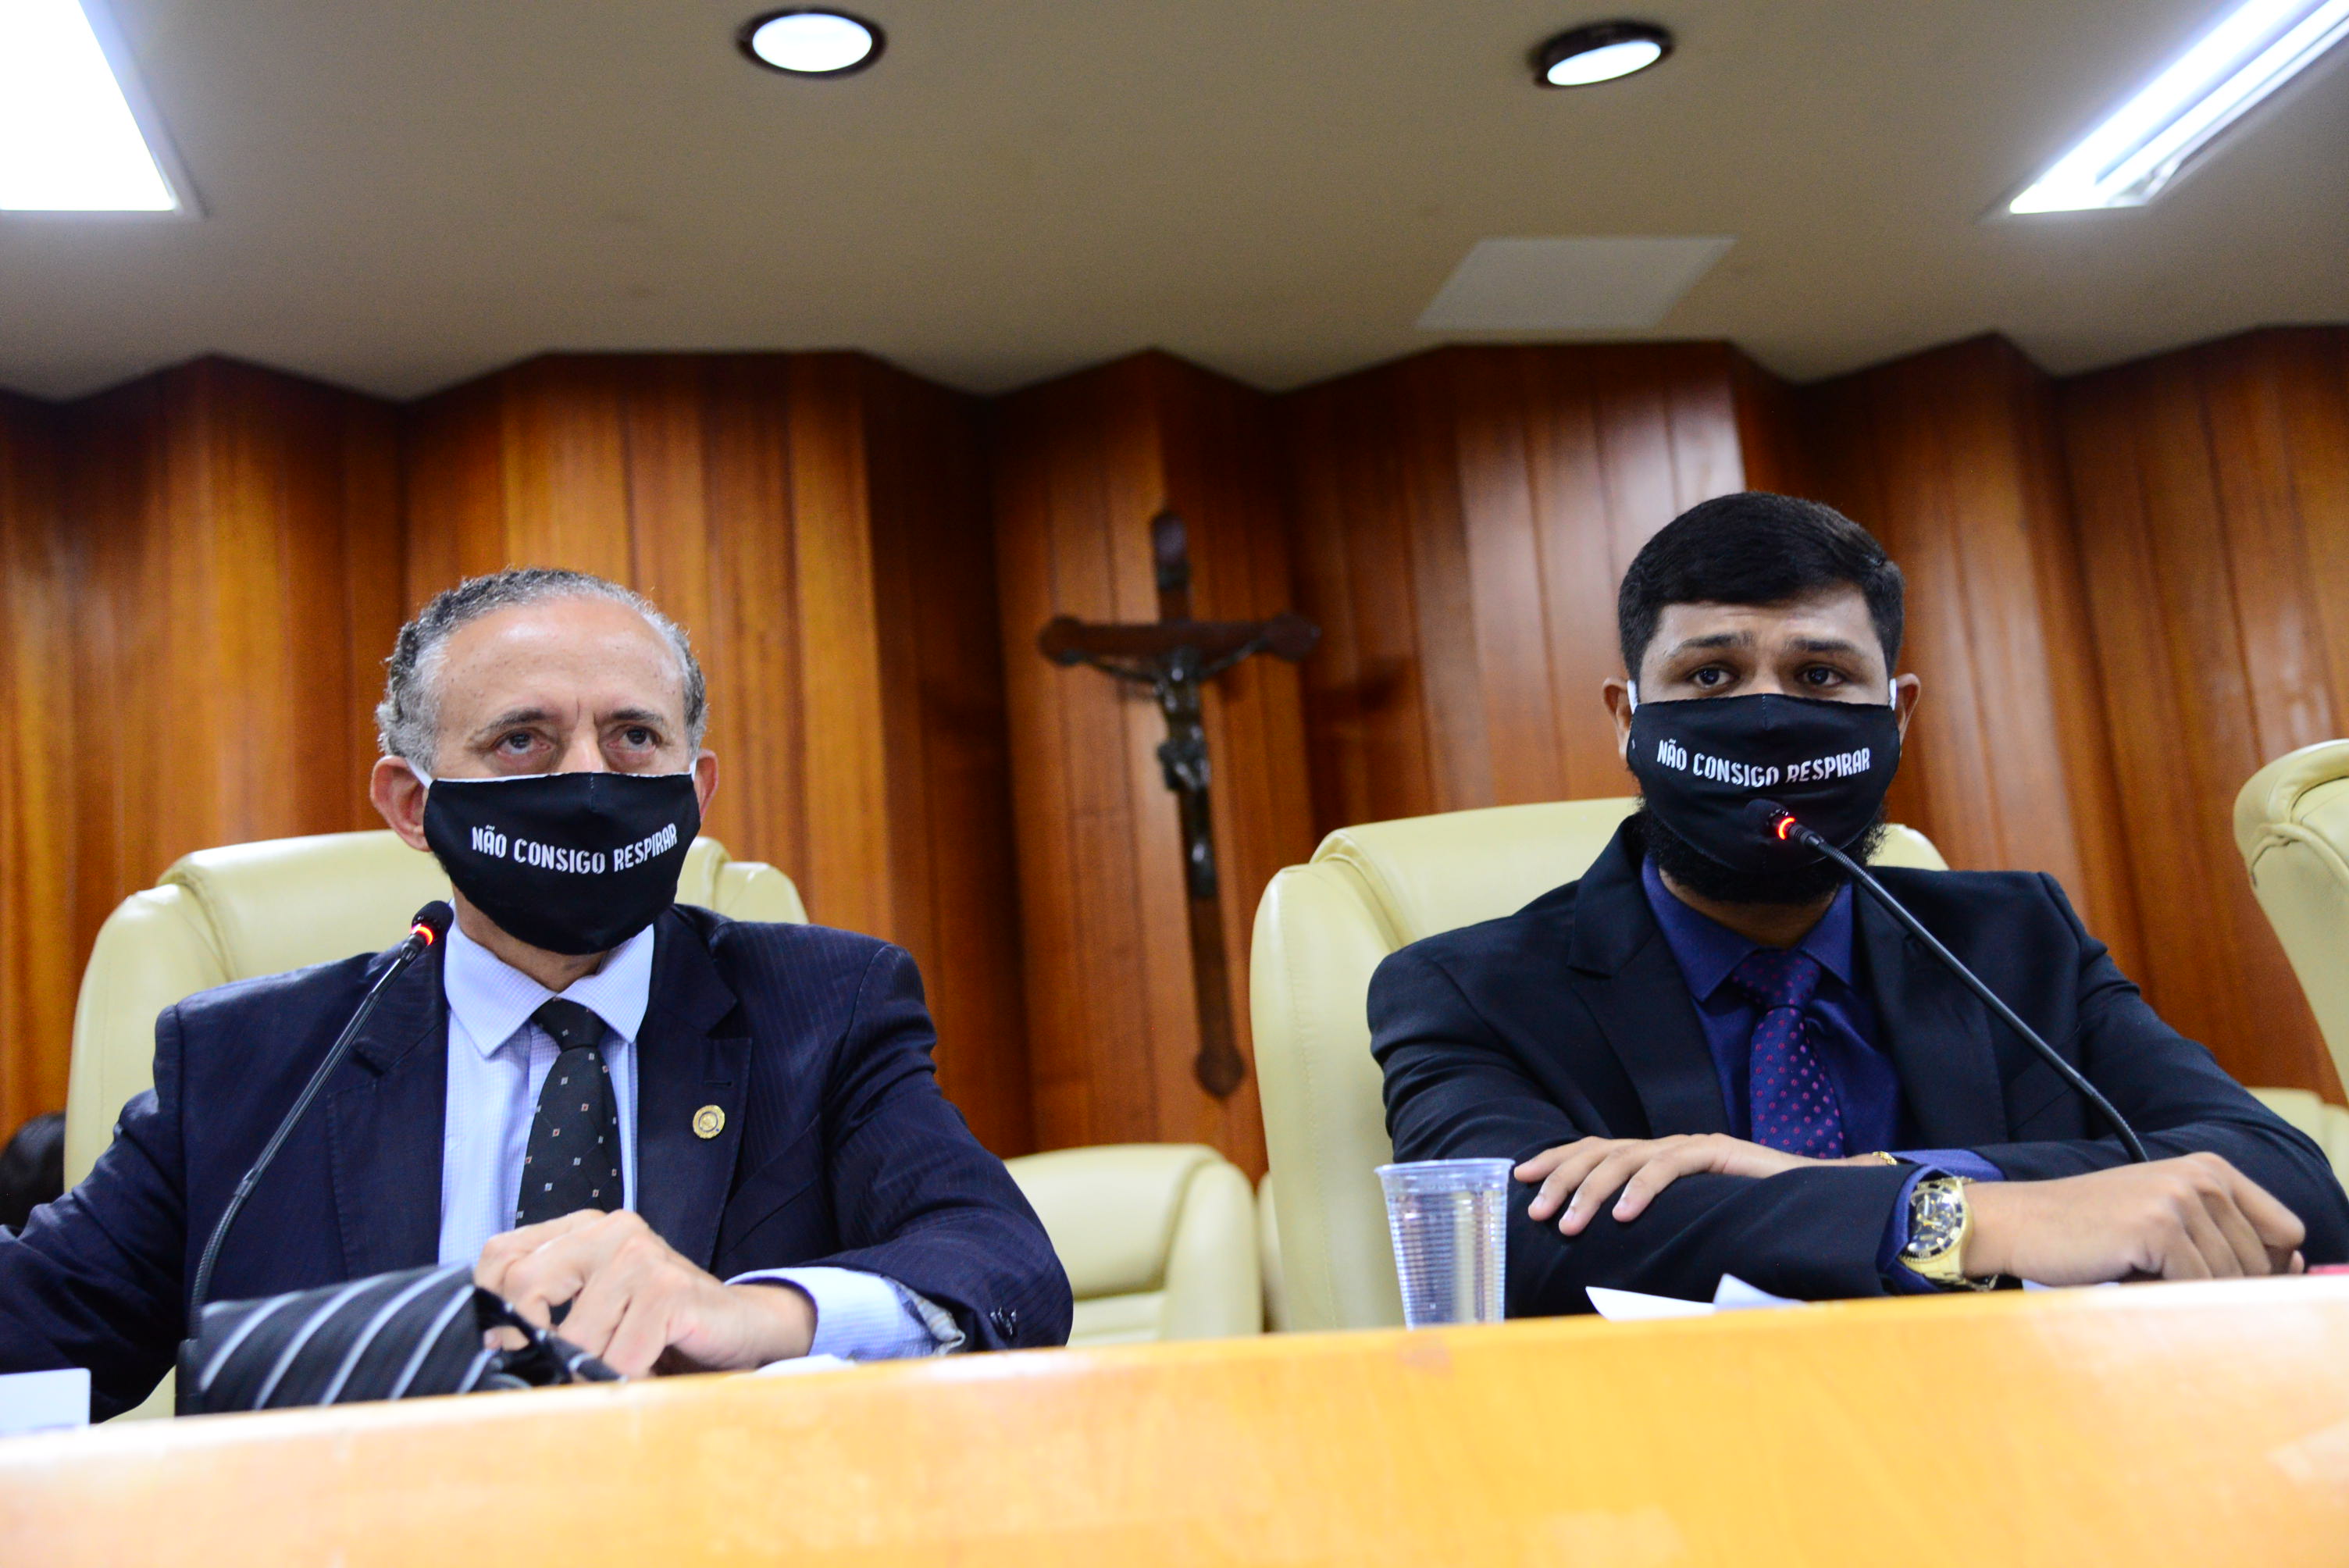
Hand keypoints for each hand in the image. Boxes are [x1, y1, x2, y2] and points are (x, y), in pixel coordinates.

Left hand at [474, 1209, 816, 1376]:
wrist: (741, 1329)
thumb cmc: (660, 1326)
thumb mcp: (594, 1310)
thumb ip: (546, 1308)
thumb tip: (485, 1347)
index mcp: (582, 1229)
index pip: (499, 1256)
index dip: (491, 1311)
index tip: (508, 1350)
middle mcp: (610, 1230)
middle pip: (523, 1286)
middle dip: (534, 1344)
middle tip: (559, 1370)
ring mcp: (641, 1255)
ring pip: (573, 1338)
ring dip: (593, 1373)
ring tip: (621, 1369)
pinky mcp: (669, 1290)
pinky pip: (618, 1357)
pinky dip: (627, 1380)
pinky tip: (649, 1369)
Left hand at [1516, 1134, 1873, 1234]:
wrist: (1812, 1198)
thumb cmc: (1747, 1217)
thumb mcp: (1686, 1224)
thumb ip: (1654, 1229)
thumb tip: (1606, 1258)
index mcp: (1654, 1158)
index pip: (1593, 1150)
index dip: (1555, 1160)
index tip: (1520, 1178)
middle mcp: (1666, 1145)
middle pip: (1599, 1151)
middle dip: (1561, 1179)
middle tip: (1538, 1213)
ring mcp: (1690, 1145)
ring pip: (1625, 1157)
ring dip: (1592, 1191)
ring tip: (1569, 1223)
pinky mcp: (1717, 1151)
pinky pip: (1669, 1164)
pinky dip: (1642, 1188)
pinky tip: (1624, 1214)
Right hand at [1964, 1153, 2308, 1284]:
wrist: (2020, 1224)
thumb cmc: (2091, 1229)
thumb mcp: (2165, 1217)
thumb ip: (2228, 1236)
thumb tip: (2299, 1267)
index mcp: (2210, 1168)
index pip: (2287, 1231)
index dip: (2268, 1267)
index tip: (2225, 1279)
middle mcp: (2202, 1177)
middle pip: (2261, 1263)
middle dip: (2218, 1286)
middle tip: (2161, 1277)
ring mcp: (2180, 1200)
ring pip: (2229, 1280)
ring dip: (2188, 1294)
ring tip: (2142, 1277)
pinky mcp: (2158, 1228)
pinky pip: (2196, 1288)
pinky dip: (2168, 1298)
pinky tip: (2131, 1281)